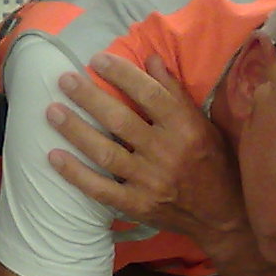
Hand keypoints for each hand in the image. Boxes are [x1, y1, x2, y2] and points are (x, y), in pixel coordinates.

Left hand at [45, 54, 250, 260]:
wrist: (223, 217)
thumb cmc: (214, 163)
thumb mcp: (203, 124)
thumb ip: (175, 93)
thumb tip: (151, 59)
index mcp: (185, 129)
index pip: (149, 95)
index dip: (121, 75)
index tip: (96, 59)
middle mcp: (166, 153)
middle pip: (120, 120)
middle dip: (89, 97)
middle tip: (64, 79)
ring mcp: (150, 182)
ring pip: (105, 152)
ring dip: (75, 130)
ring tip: (52, 111)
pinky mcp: (137, 205)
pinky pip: (100, 188)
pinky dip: (75, 173)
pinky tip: (54, 156)